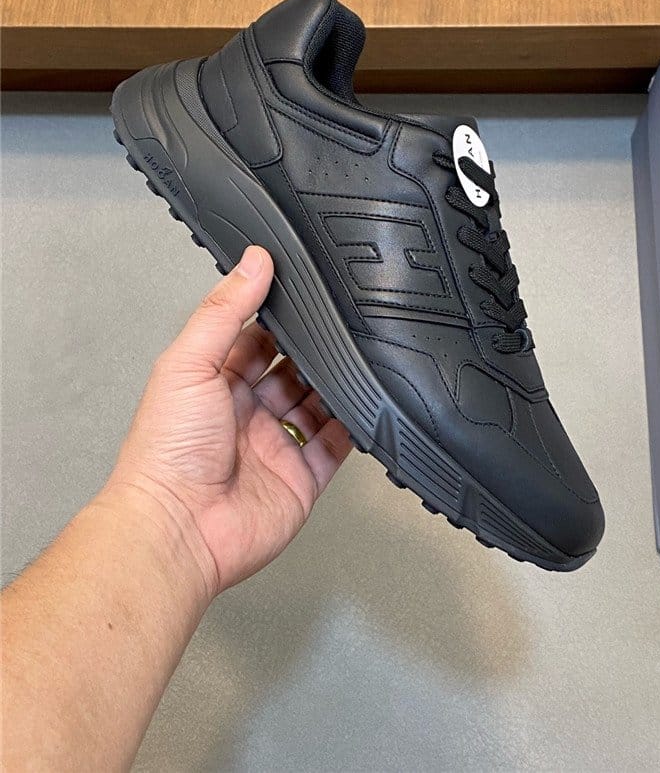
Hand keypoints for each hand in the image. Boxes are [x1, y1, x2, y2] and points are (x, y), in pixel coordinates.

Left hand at [108, 246, 351, 599]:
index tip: (305, 292)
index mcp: (213, 383)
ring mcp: (274, 447)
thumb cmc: (166, 453)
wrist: (179, 529)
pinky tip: (364, 406)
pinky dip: (352, 426)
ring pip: (317, 405)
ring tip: (355, 360)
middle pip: (291, 371)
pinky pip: (335, 446)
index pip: (254, 339)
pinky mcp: (300, 478)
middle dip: (313, 352)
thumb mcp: (189, 363)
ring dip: (335, 385)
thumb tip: (253, 261)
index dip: (279, 318)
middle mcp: (245, 414)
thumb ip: (225, 311)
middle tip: (339, 328)